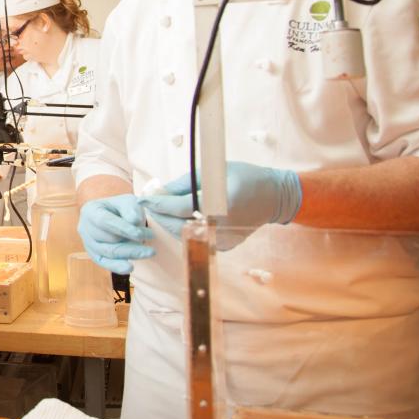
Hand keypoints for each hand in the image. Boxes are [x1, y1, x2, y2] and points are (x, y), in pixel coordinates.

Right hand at [77, 193, 154, 273]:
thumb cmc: (123, 208)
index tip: (140, 234)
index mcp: (90, 210)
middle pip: (107, 238)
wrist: (117, 217)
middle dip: (130, 241)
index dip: (122, 228)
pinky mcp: (94, 255)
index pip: (104, 221)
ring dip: (130, 253)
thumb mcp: (128, 202)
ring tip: (149, 252)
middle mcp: (84, 227)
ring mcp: (87, 243)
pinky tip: (130, 268)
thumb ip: (131, 209)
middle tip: (152, 240)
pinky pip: (104, 263)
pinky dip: (117, 266)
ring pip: (108, 252)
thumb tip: (134, 221)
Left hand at [143, 162, 301, 246]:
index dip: (158, 203)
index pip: (180, 208)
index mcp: (219, 205)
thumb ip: (185, 183)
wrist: (276, 197)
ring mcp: (224, 240)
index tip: (143, 198)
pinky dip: (185, 229)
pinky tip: (178, 218)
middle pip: (178, 226)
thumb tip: (160, 191)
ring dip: (170, 223)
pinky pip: (198, 238)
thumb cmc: (246, 177)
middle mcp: (220, 226)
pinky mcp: (225, 246)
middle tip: (149, 204)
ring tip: (161, 209)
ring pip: (185, 235)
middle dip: (160, 216)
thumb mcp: (214, 172)